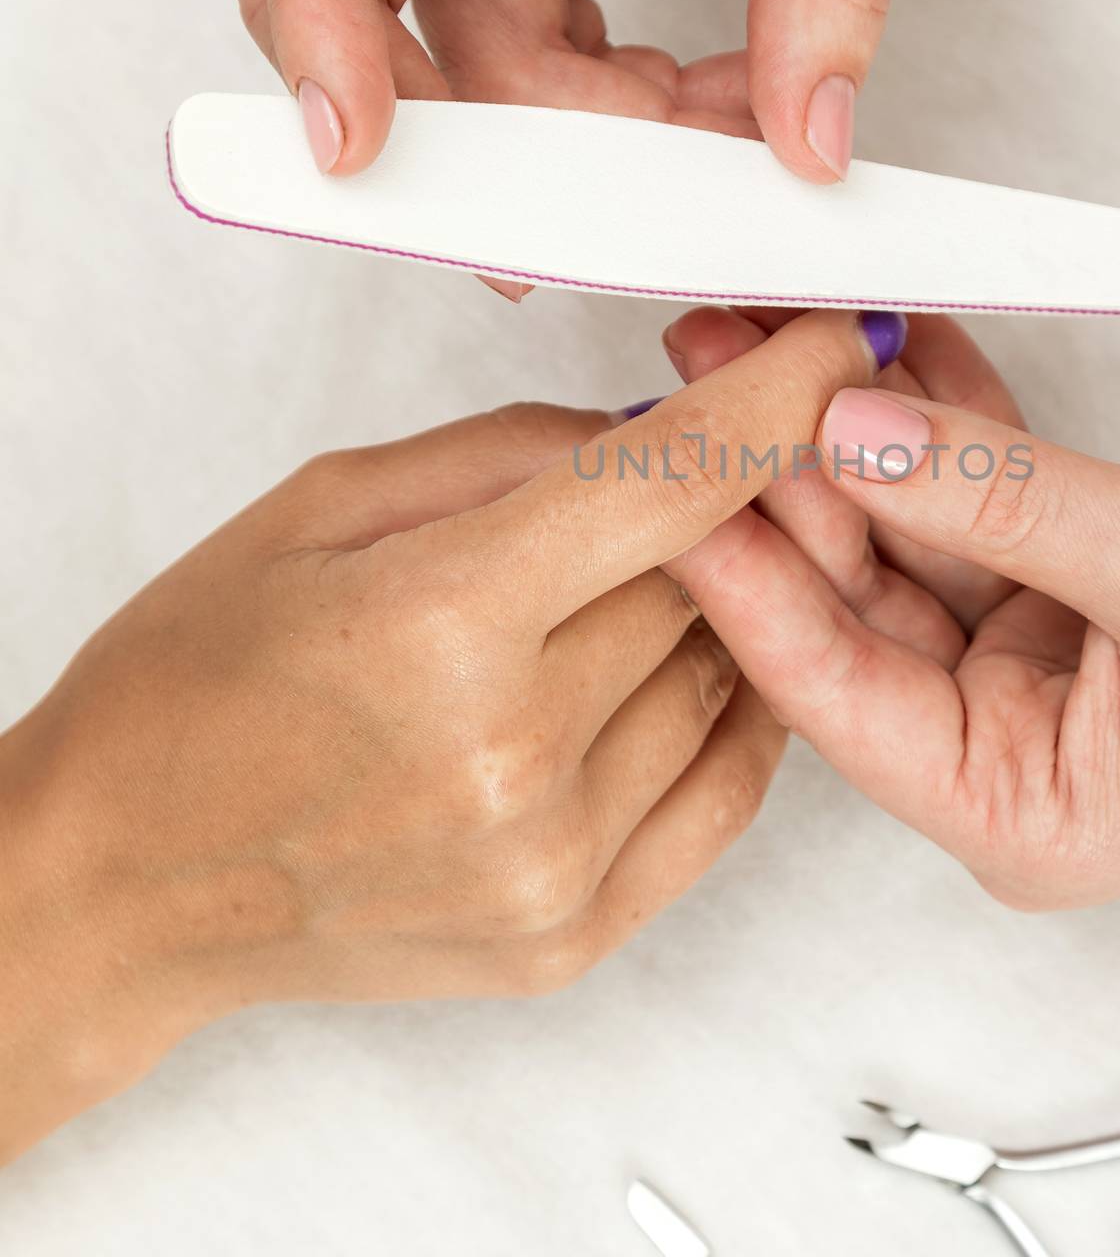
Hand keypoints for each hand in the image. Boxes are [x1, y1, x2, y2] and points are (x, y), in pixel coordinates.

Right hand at [0, 308, 900, 1160]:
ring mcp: (555, 862)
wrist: (127, 877)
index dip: (777, 401)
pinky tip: (664, 668)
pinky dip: (718, 710)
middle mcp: (514, 756)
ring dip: (707, 614)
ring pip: (729, 677)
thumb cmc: (200, 676)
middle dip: (712, 509)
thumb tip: (667, 426)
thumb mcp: (330, 504)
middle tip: (676, 480)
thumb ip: (519, 451)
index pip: (673, 487)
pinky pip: (723, 786)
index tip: (835, 344)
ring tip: (610, 595)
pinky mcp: (577, 933)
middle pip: (712, 581)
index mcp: (441, 622)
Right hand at [240, 0, 922, 182]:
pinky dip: (617, 100)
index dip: (317, 20)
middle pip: (390, 9)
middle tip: (607, 218)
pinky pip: (541, 44)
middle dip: (494, 133)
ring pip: (481, 54)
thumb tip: (807, 146)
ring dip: (594, 129)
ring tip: (728, 132)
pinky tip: (708, 105)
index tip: (353, 148)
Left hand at [668, 316, 1119, 907]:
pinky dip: (944, 415)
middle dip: (782, 472)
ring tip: (773, 322)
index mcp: (1016, 806)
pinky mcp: (1072, 576)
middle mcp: (1007, 740)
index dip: (742, 568)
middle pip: (855, 592)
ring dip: (850, 427)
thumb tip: (852, 432)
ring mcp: (1036, 653)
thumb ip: (1009, 502)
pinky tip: (891, 339)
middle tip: (705, 360)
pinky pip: (983, 488)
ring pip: (910, 527)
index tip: (668, 466)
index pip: (833, 684)